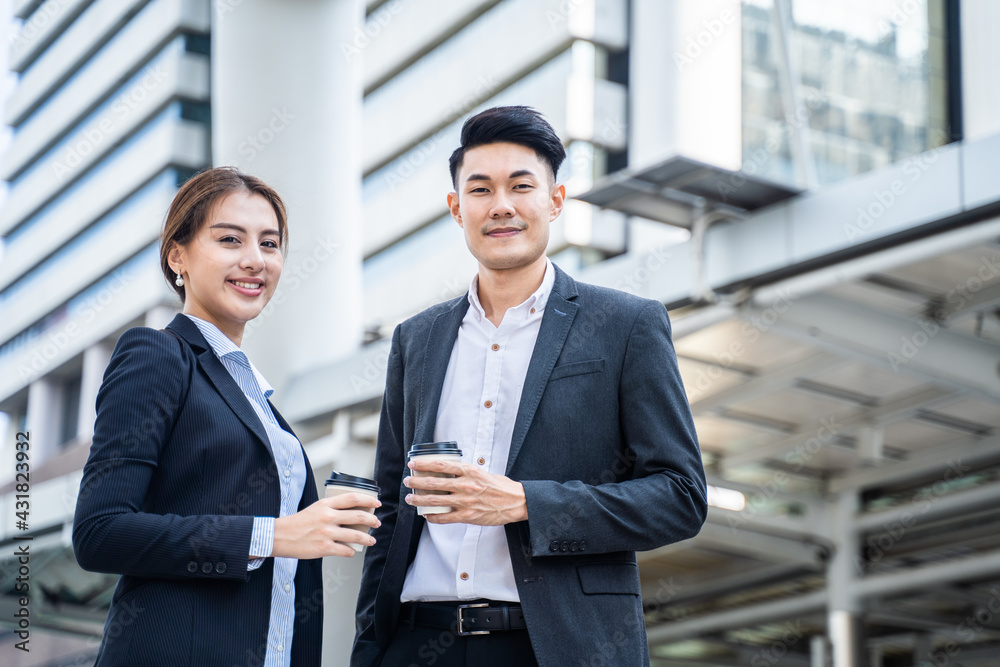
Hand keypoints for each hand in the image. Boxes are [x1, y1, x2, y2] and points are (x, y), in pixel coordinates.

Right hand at [271, 493, 380, 558]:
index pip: (353, 498)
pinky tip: (352, 551)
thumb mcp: (316, 508)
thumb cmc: (298, 522)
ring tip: (371, 540)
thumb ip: (332, 508)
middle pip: (359, 516)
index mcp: (326, 504)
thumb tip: (352, 513)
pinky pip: (346, 550)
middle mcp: (328, 517)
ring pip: (356, 535)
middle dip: (372, 520)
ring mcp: (327, 533)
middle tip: (377, 523)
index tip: (377, 503)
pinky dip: (352, 551)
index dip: (368, 500)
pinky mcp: (324, 548)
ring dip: (367, 538)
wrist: (281, 536)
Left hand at [404, 458, 527, 525]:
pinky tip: (426, 515)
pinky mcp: (467, 517)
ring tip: (410, 499)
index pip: (441, 465)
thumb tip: (450, 471)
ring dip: (419, 500)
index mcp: (469, 471)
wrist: (516, 502)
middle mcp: (465, 485)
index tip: (413, 464)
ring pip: (435, 501)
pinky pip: (445, 518)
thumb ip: (466, 473)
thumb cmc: (500, 487)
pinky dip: (433, 516)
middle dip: (417, 482)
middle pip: (434, 483)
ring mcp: (465, 502)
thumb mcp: (482, 472)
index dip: (424, 464)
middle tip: (408, 481)